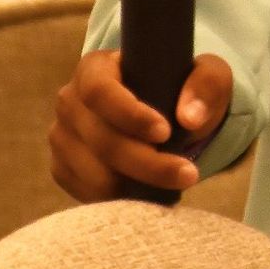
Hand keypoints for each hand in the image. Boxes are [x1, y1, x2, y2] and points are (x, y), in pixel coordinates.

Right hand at [49, 49, 230, 201]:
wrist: (162, 118)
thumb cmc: (180, 90)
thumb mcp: (205, 76)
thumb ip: (207, 85)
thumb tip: (190, 118)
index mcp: (95, 68)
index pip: (98, 91)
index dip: (129, 115)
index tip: (165, 133)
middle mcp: (69, 101)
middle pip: (100, 140)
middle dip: (146, 163)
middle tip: (188, 174)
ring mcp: (62, 137)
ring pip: (94, 174)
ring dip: (138, 186)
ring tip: (174, 185)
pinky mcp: (63, 169)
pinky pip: (88, 194)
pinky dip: (122, 200)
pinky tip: (150, 193)